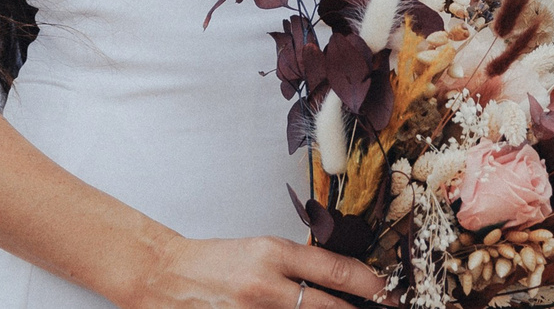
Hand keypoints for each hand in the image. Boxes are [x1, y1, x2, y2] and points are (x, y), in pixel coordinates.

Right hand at [127, 236, 386, 308]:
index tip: (388, 292)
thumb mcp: (262, 250)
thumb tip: (341, 283)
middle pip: (328, 308)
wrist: (165, 276)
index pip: (334, 270)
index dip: (369, 285)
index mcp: (272, 253)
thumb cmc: (216, 261)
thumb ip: (299, 266)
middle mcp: (264, 286)